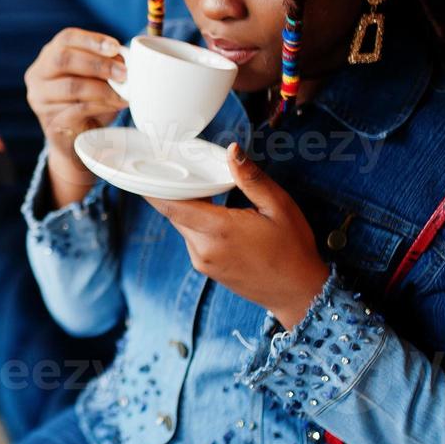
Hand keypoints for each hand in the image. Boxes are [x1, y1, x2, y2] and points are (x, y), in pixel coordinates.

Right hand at [25, 28, 128, 206]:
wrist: (76, 141)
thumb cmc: (89, 102)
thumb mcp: (96, 78)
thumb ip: (106, 64)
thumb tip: (125, 56)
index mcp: (49, 56)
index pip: (66, 38)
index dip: (92, 40)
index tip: (115, 48)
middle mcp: (38, 75)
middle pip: (64, 59)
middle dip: (98, 64)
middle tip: (124, 73)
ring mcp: (40, 100)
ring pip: (72, 86)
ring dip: (103, 89)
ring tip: (125, 93)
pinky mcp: (50, 121)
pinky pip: (78, 109)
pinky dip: (101, 105)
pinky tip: (117, 104)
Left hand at [144, 144, 331, 329]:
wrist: (299, 292)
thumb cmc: (293, 248)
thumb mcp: (279, 206)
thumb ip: (251, 178)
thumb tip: (232, 151)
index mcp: (220, 231)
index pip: (173, 207)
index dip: (154, 189)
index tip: (146, 172)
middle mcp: (204, 249)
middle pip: (176, 214)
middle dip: (178, 193)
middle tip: (185, 172)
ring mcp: (203, 262)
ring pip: (183, 226)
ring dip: (191, 209)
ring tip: (209, 193)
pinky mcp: (206, 269)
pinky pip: (192, 239)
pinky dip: (198, 224)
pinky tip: (217, 217)